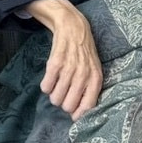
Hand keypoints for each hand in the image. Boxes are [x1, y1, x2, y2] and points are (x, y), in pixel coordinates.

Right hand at [25, 0, 102, 120]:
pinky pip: (45, 87)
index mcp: (96, 77)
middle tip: (64, 92)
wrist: (74, 27)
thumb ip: (89, 89)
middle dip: (63, 103)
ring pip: (55, 99)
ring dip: (53, 94)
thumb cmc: (85, 53)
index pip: (88, 106)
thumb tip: (78, 114)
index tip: (72, 114)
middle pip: (68, 106)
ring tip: (57, 83)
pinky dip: (45, 86)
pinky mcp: (55, 63)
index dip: (78, 114)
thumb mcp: (94, 69)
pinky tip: (51, 78)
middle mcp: (84, 74)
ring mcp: (70, 68)